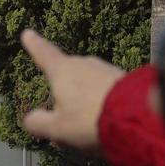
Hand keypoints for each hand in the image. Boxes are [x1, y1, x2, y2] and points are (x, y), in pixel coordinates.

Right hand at [21, 29, 125, 153]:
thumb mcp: (58, 128)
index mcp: (63, 71)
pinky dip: (102, 104)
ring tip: (90, 131)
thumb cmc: (91, 120)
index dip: (34, 45)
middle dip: (64, 97)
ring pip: (87, 86)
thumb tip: (30, 119)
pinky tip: (107, 124)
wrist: (137, 117)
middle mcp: (84, 64)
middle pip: (67, 78)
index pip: (44, 55)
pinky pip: (105, 91)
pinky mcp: (123, 78)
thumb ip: (39, 123)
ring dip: (84, 103)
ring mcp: (105, 69)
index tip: (28, 34)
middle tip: (66, 127)